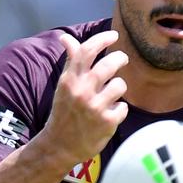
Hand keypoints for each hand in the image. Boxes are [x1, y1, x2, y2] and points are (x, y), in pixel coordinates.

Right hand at [43, 30, 128, 163]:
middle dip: (120, 58)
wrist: (59, 146)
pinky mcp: (106, 123)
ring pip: (120, 84)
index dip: (102, 39)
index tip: (114, 35)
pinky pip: (123, 107)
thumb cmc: (64, 111)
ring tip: (111, 94)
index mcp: (70, 80)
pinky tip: (110, 114)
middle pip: (109, 64)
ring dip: (118, 87)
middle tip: (122, 59)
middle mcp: (82, 91)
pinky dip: (119, 109)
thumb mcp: (64, 85)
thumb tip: (66, 37)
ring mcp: (95, 107)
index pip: (86, 51)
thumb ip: (70, 61)